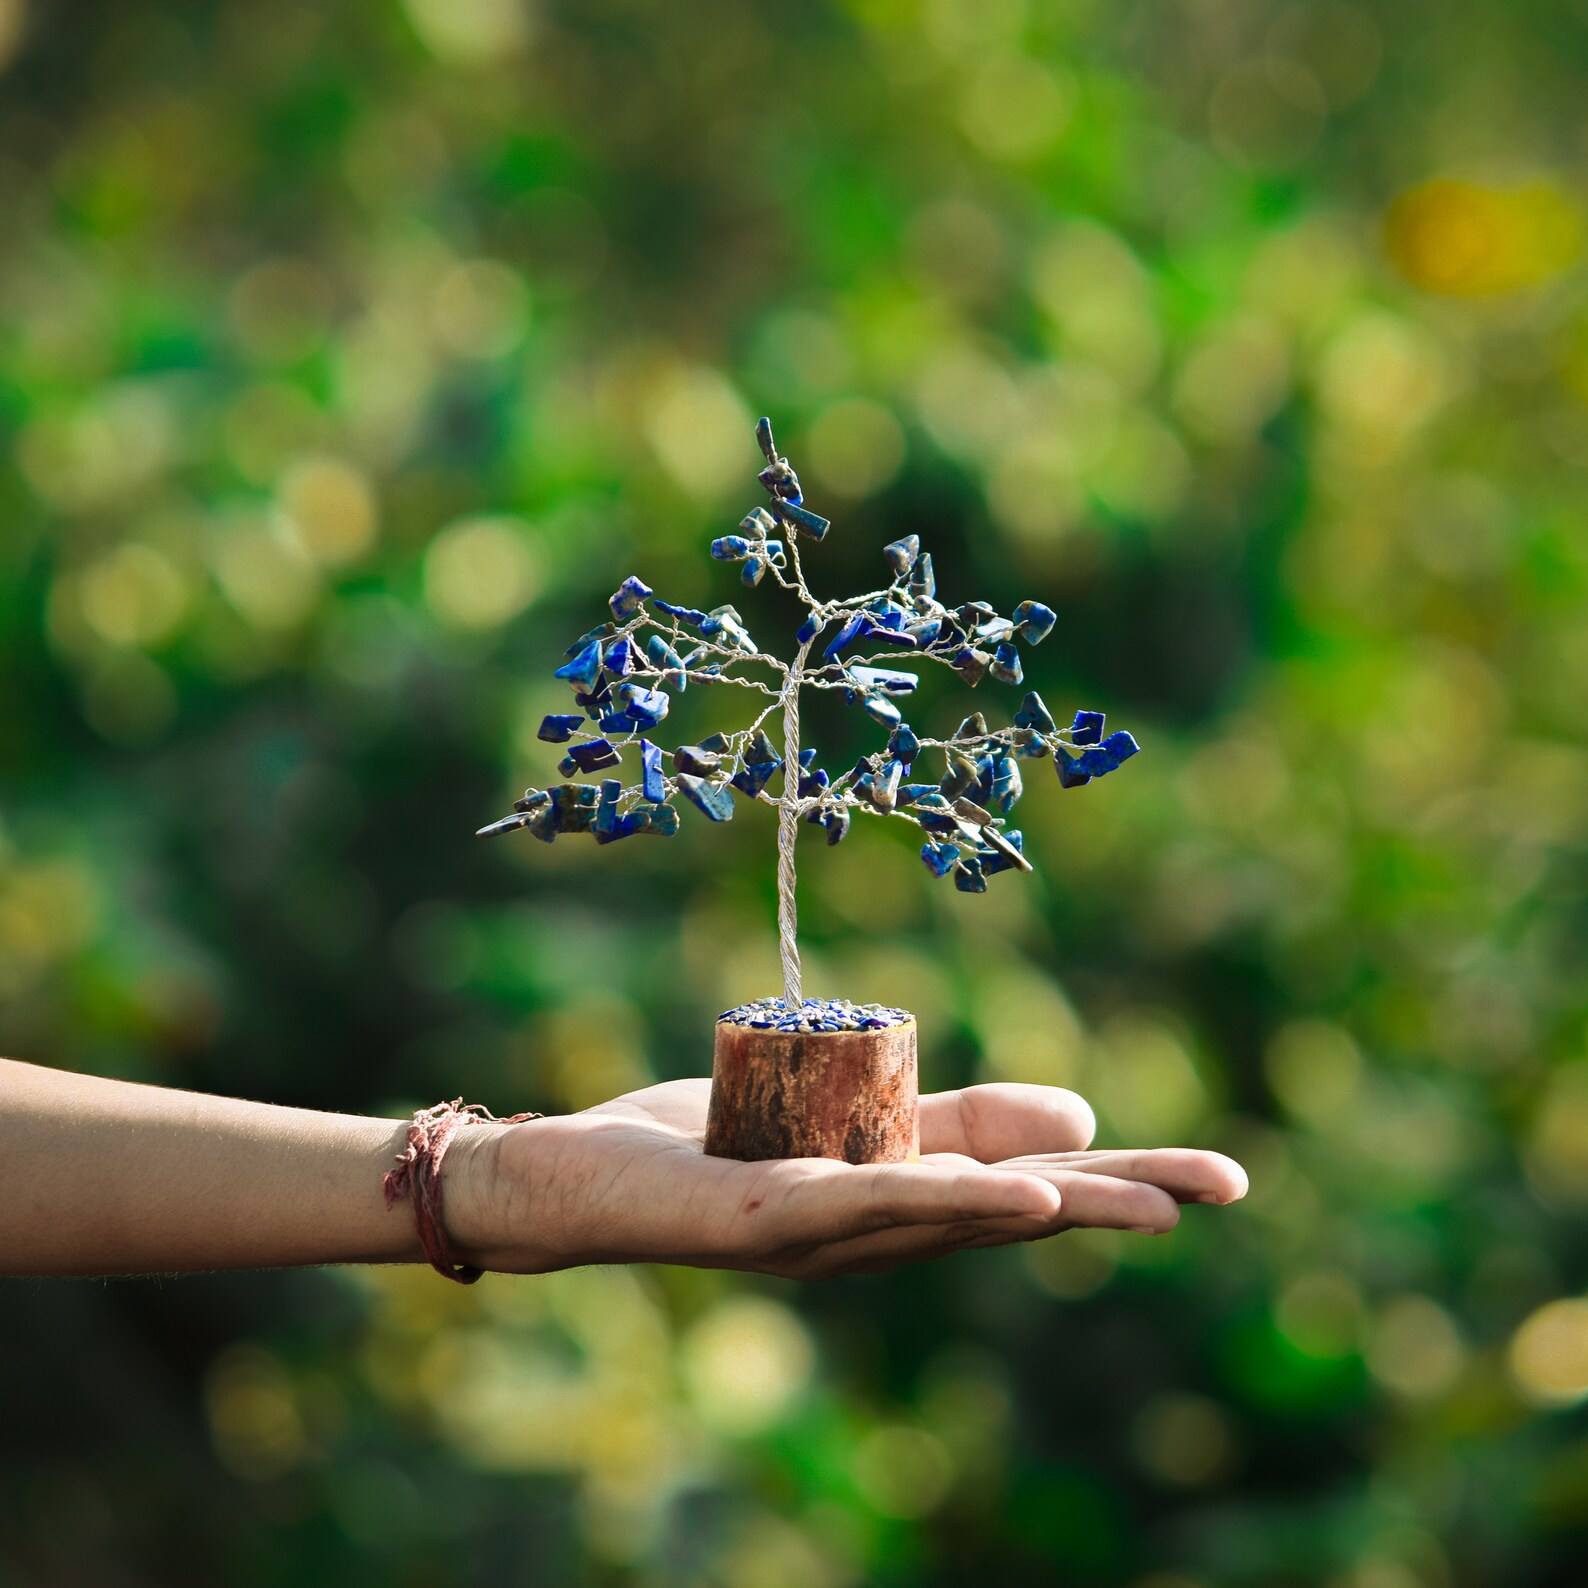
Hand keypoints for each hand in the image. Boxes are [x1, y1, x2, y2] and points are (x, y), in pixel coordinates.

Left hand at [447, 1080, 1246, 1278]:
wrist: (576, 1177)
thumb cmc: (715, 1143)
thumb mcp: (855, 1117)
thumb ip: (954, 1120)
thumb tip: (1078, 1113)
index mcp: (901, 1199)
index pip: (1028, 1187)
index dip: (1119, 1179)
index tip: (1212, 1180)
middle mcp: (876, 1229)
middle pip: (1013, 1213)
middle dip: (1118, 1199)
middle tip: (1225, 1189)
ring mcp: (824, 1232)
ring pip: (953, 1215)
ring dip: (1050, 1202)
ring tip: (1139, 1198)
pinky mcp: (766, 1217)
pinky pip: (867, 1202)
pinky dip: (949, 1197)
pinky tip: (1017, 1198)